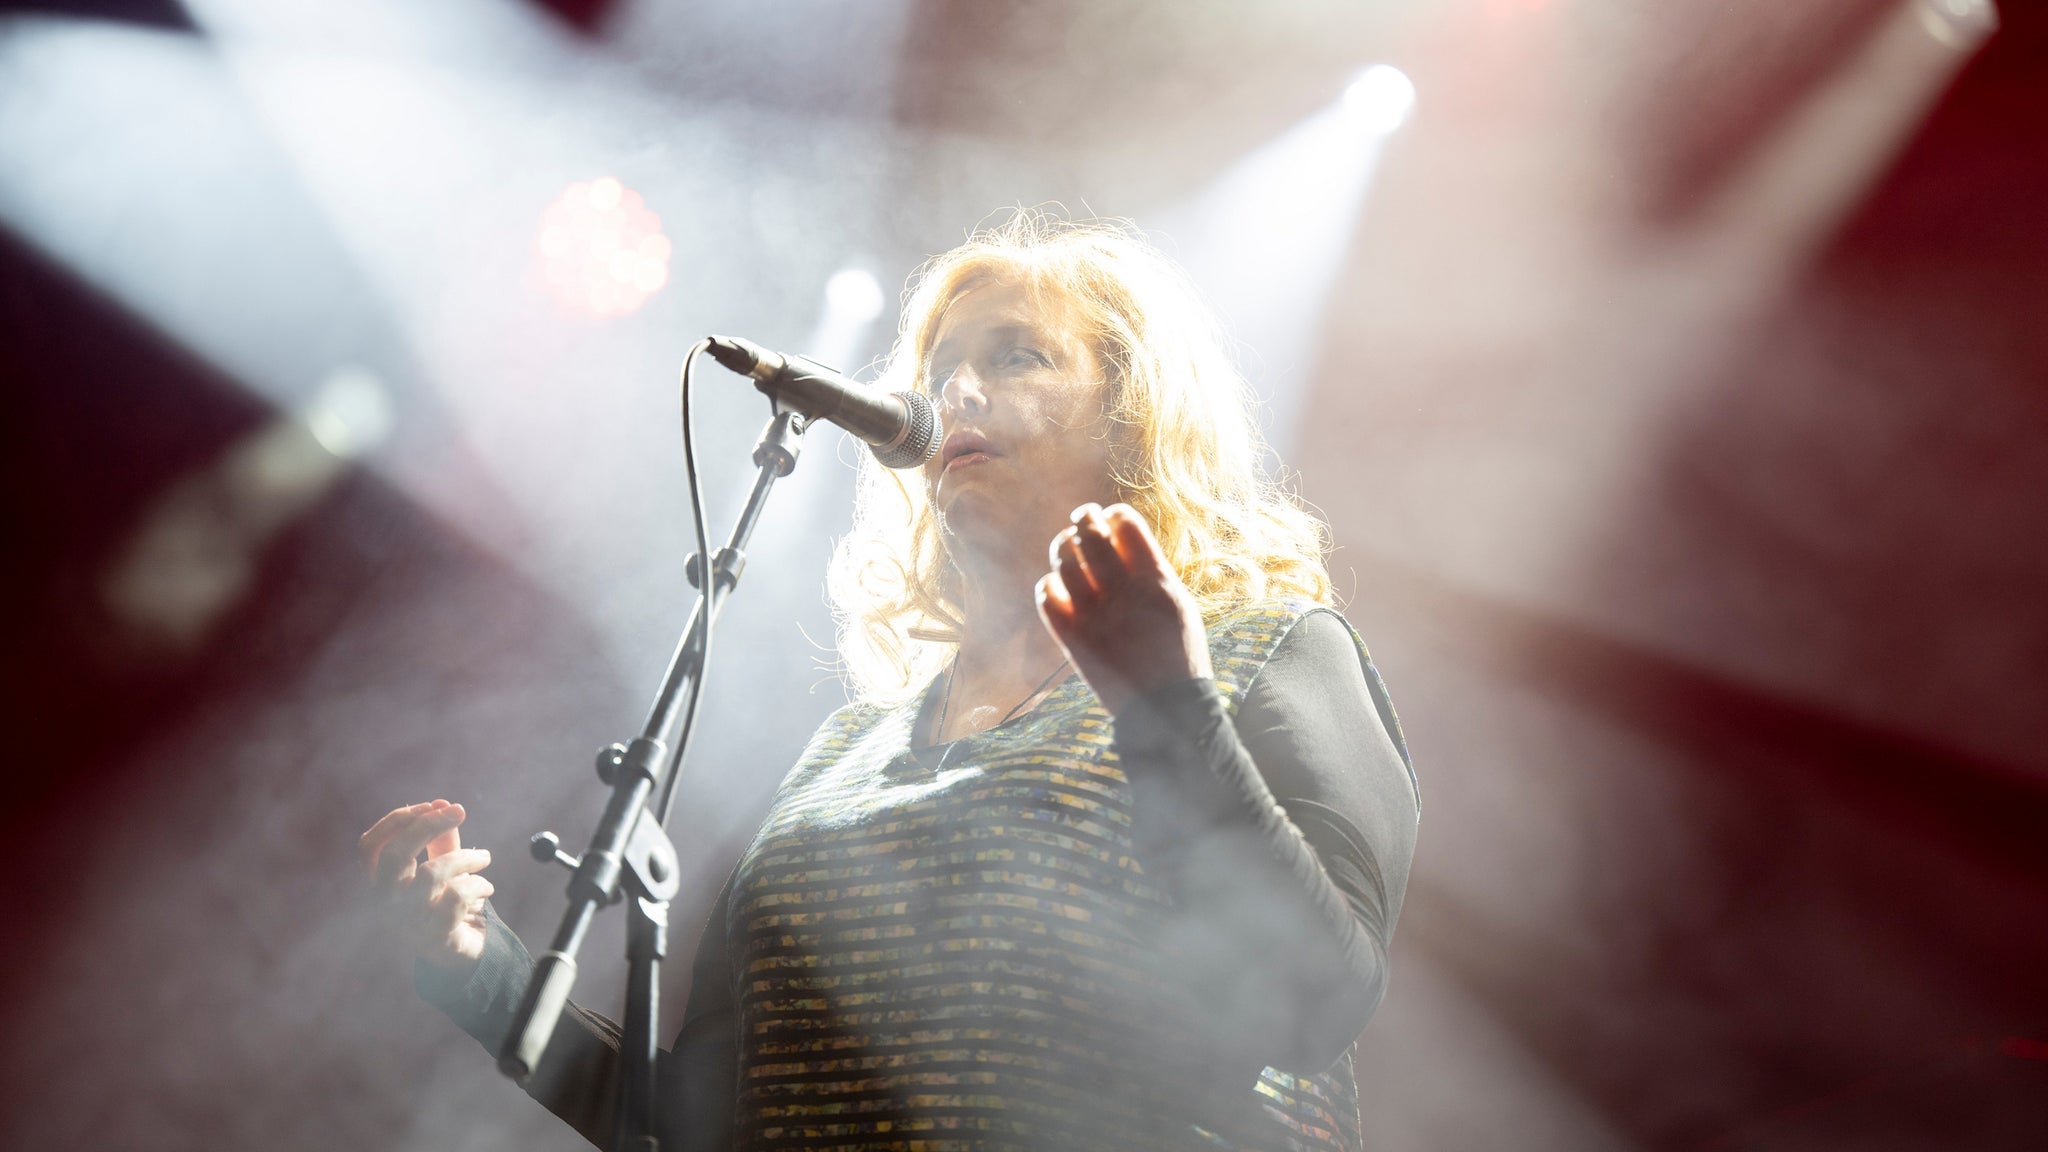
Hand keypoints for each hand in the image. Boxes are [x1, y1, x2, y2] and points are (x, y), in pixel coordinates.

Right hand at [358, 799, 492, 977]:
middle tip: (459, 810)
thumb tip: (442, 802)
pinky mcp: (434, 939)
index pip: (369, 847)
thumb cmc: (447, 902)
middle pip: (394, 855)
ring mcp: (406, 924)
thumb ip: (440, 838)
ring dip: (466, 857)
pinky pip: (457, 898)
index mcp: (380, 884)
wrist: (462, 953)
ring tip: (484, 859)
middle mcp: (385, 905)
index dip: (395, 821)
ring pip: (432, 874)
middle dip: (428, 824)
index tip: (430, 805)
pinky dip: (479, 885)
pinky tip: (486, 888)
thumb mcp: (442, 867)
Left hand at [1036, 502, 1211, 715]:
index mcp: (1156, 581)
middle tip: (1082, 519)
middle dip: (1084, 519)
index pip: (1127, 524)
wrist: (1165, 710)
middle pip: (1090, 534)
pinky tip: (1057, 584)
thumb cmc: (1179, 655)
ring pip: (1063, 559)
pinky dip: (1048, 583)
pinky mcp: (1072, 638)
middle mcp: (1123, 592)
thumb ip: (1153, 571)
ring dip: (1063, 545)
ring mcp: (1094, 615)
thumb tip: (1122, 541)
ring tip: (1066, 545)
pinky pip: (1046, 595)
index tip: (1111, 519)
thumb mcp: (1180, 604)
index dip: (1115, 515)